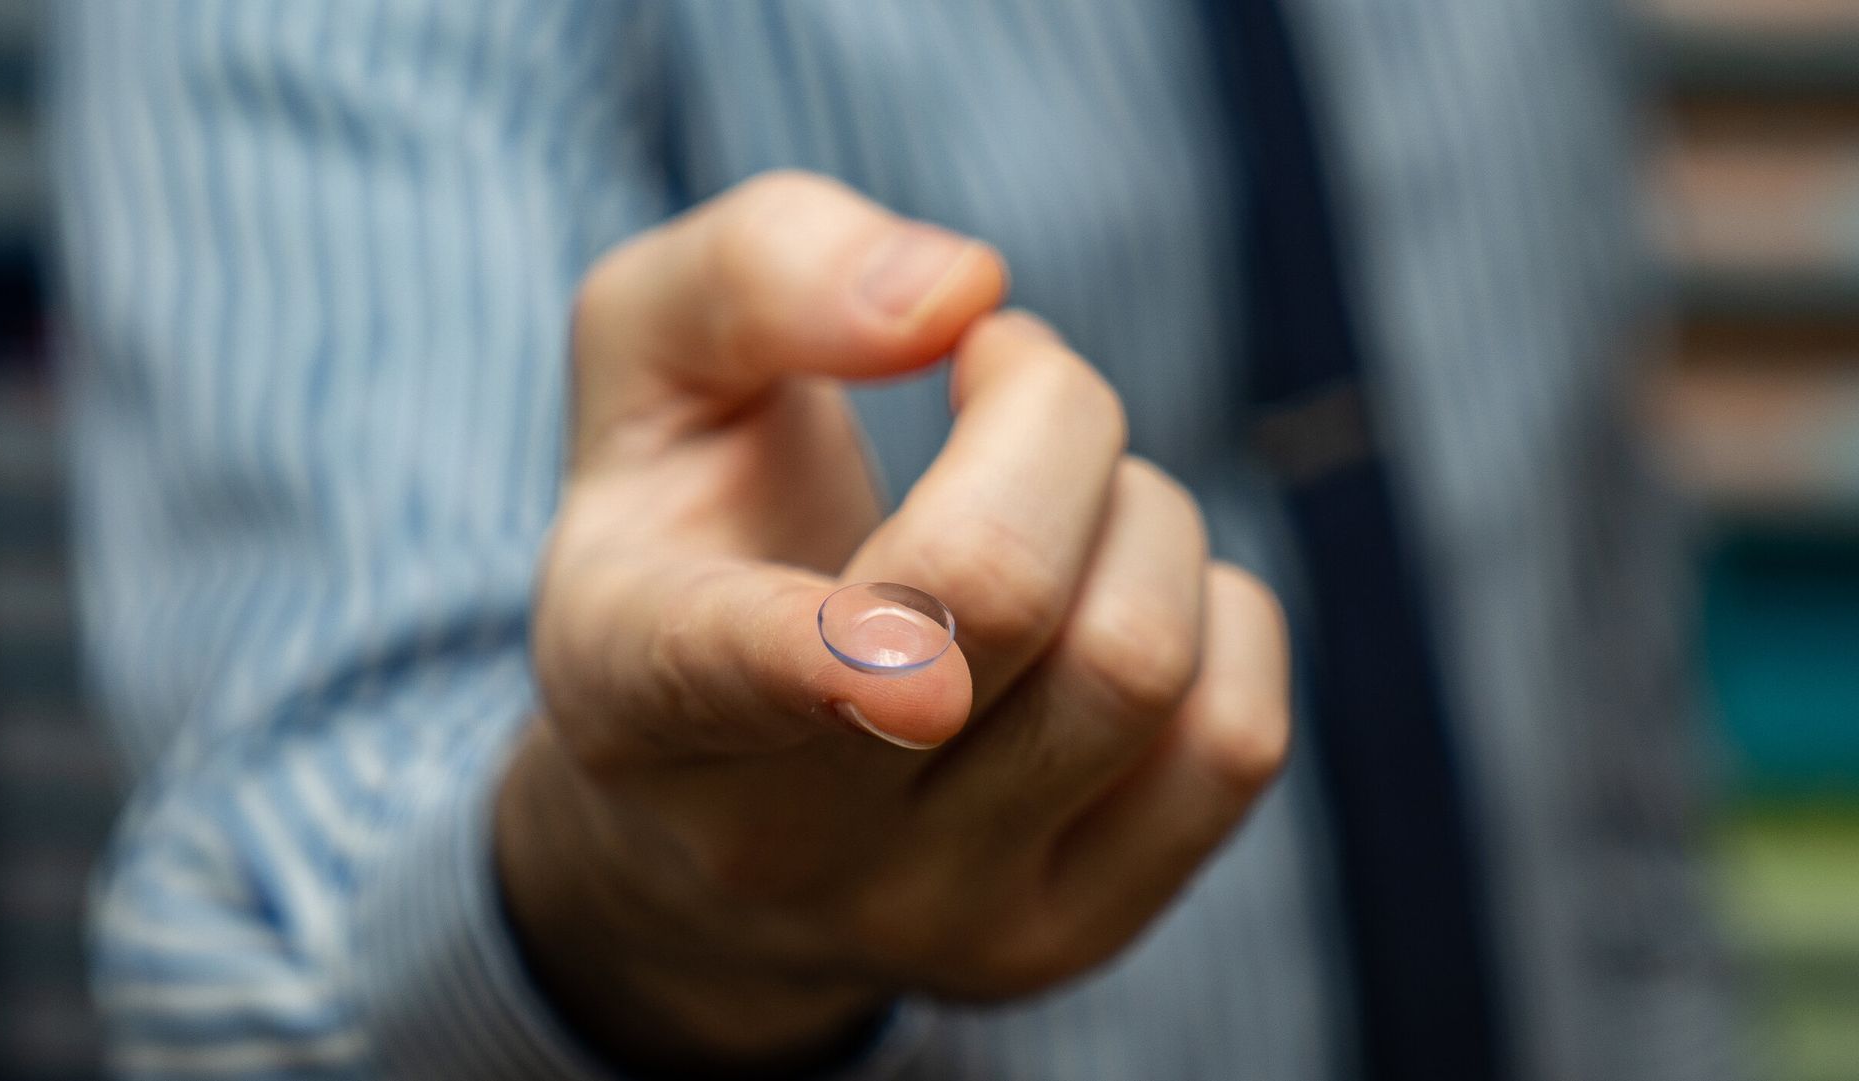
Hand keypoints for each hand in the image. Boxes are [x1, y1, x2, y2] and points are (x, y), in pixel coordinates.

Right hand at [497, 171, 1290, 1075]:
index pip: (720, 669)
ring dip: (1137, 508)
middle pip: (1003, 589)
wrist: (718, 811)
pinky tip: (1113, 603)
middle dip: (1053, 411)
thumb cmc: (693, 540)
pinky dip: (1213, 614)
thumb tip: (959, 293)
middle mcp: (775, 835)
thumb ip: (755, 275)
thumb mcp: (648, 368)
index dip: (816, 660)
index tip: (912, 671)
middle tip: (1003, 371)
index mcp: (634, 678)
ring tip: (1053, 505)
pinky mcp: (1063, 942)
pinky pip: (1235, 737)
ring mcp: (931, 915)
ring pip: (1138, 660)